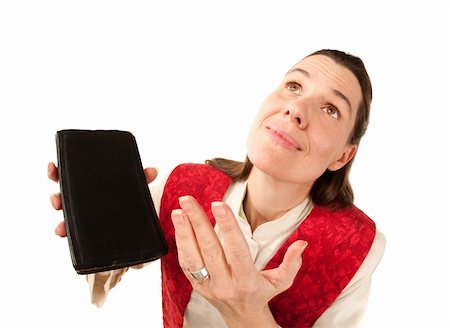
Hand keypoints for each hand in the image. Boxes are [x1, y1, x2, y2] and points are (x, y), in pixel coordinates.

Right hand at [47, 162, 158, 236]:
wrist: (134, 222)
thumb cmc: (127, 198)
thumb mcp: (133, 187)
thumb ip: (141, 178)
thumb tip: (153, 170)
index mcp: (88, 185)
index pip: (68, 176)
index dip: (57, 172)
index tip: (51, 166)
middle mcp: (82, 200)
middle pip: (62, 197)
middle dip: (56, 198)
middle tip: (56, 200)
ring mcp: (83, 216)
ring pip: (66, 219)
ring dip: (61, 223)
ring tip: (60, 228)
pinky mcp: (87, 232)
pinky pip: (74, 235)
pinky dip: (68, 236)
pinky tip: (66, 238)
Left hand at [171, 196, 307, 327]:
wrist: (242, 317)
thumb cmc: (261, 294)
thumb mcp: (281, 281)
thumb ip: (292, 262)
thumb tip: (302, 243)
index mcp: (246, 281)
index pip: (235, 250)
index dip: (227, 226)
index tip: (218, 206)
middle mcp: (225, 283)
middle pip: (210, 249)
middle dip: (198, 222)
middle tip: (189, 201)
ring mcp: (208, 286)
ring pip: (192, 257)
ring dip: (184, 232)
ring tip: (178, 211)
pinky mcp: (196, 285)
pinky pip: (185, 264)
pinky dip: (181, 244)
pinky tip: (178, 226)